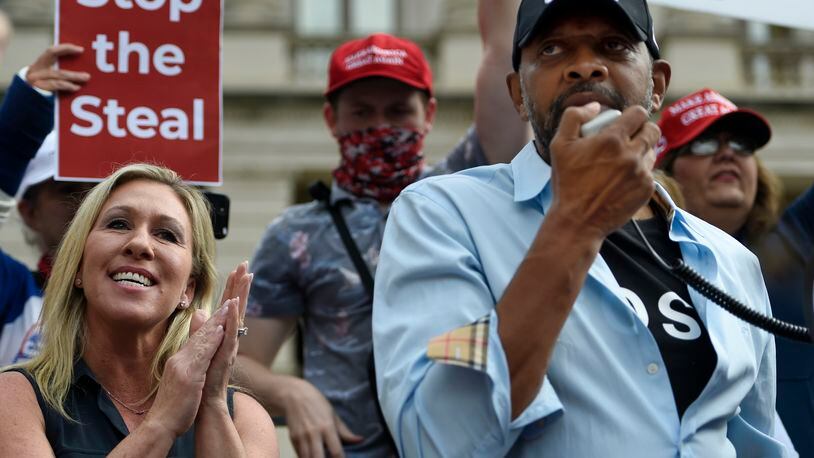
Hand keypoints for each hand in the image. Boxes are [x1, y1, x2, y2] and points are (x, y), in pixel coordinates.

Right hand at [25, 44, 89, 91]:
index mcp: (40, 63)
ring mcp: (36, 80)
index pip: (52, 51)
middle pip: (57, 66)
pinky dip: (68, 86)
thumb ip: (56, 67)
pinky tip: (76, 87)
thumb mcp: (44, 72)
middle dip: (74, 72)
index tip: (81, 50)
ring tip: (85, 78)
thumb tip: (77, 63)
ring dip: (74, 77)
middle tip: (87, 73)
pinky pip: (56, 86)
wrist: (23, 97)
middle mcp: (37, 70)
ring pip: (59, 77)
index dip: (66, 48)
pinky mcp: (39, 89)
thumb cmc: (39, 82)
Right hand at [143, 300, 231, 436]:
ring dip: (218, 320)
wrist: (160, 424)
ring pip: (204, 338)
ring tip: (231, 303)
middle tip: (233, 292)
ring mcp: (184, 365)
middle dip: (220, 311)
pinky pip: (202, 355)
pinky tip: (222, 330)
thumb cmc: (173, 404)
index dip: (215, 317)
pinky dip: (212, 341)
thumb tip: (195, 348)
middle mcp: (181, 358)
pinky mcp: (188, 376)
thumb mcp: (182, 378)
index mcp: (182, 358)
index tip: (229, 300)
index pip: (200, 334)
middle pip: (203, 330)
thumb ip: (189, 361)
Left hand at [200, 261, 252, 407]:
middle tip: (247, 265)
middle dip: (241, 285)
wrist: (204, 403)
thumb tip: (199, 312)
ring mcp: (229, 345)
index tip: (238, 269)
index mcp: (221, 334)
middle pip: (236, 306)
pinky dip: (231, 319)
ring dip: (241, 296)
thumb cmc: (203, 378)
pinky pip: (230, 333)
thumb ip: (201, 330)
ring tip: (246, 278)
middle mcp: (229, 337)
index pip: (228, 306)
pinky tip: (232, 305)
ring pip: (237, 316)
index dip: (233, 287)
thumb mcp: (199, 349)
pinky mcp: (225, 355)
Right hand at [283, 378, 363, 457]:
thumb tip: (360, 440)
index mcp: (327, 427)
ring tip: (322, 457)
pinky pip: (300, 455)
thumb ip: (345, 431)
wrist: (294, 396)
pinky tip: (312, 455)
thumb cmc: (317, 404)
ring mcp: (301, 437)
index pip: (336, 451)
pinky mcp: (292, 439)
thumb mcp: (333, 415)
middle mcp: (313, 434)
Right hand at [547, 102, 659, 238]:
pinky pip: (649, 172)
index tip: (626, 120)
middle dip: (643, 129)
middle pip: (653, 130)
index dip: (633, 114)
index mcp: (612, 140)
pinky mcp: (646, 190)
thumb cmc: (566, 182)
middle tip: (630, 137)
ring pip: (653, 151)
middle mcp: (631, 155)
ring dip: (642, 151)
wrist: (577, 221)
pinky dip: (639, 172)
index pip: (638, 113)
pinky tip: (623, 179)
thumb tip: (595, 106)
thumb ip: (574, 117)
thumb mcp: (559, 145)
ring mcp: (642, 173)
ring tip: (624, 159)